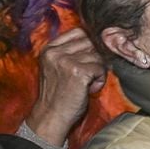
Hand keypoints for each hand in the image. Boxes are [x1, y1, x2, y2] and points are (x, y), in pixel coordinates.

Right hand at [25, 28, 106, 146]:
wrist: (51, 116)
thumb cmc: (58, 94)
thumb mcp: (57, 67)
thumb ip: (70, 52)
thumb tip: (99, 38)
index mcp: (49, 48)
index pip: (79, 32)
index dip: (90, 44)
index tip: (88, 59)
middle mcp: (55, 52)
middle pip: (90, 42)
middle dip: (95, 58)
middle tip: (88, 75)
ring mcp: (66, 61)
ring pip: (98, 55)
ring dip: (98, 71)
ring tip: (87, 83)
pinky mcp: (78, 72)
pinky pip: (100, 68)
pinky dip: (100, 80)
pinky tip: (89, 89)